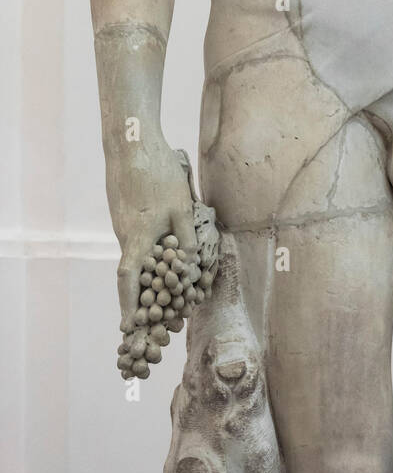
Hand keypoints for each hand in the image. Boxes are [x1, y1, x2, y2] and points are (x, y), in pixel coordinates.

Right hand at [106, 136, 197, 330]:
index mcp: (136, 240)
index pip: (129, 283)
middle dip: (142, 301)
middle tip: (153, 321)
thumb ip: (186, 242)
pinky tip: (163, 258)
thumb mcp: (181, 208)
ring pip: (135, 259)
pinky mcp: (124, 215)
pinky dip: (147, 257)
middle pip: (131, 277)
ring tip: (164, 295)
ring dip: (147, 278)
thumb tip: (191, 271)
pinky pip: (136, 244)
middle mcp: (125, 237)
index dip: (129, 308)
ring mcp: (122, 225)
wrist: (132, 143)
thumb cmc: (158, 174)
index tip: (129, 330)